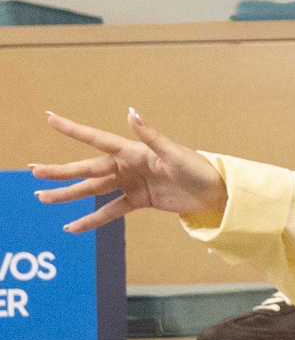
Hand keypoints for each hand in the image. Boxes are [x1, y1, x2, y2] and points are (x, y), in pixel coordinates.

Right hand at [31, 109, 226, 230]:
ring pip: (92, 189)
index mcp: (133, 150)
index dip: (72, 129)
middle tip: (33, 172)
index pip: (96, 138)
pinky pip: (110, 211)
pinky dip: (92, 219)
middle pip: (87, 168)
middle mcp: (127, 165)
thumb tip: (130, 112)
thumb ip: (150, 135)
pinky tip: (72, 227)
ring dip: (68, 194)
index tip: (49, 118)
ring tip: (43, 197)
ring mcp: (131, 183)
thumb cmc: (198, 168)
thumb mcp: (174, 153)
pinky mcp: (138, 200)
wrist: (216, 192)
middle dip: (60, 170)